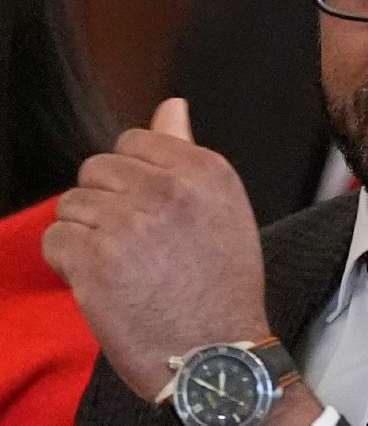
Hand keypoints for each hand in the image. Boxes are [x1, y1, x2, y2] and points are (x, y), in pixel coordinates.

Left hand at [43, 98, 270, 401]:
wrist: (217, 350)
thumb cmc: (223, 285)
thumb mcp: (223, 208)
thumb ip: (188, 153)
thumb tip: (171, 105)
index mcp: (204, 170)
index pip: (134, 141)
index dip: (133, 178)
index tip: (148, 209)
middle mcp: (168, 188)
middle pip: (97, 169)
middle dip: (106, 204)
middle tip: (136, 243)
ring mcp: (129, 222)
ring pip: (72, 205)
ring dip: (87, 235)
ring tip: (122, 265)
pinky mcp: (95, 259)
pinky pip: (56, 240)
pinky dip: (69, 263)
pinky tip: (104, 282)